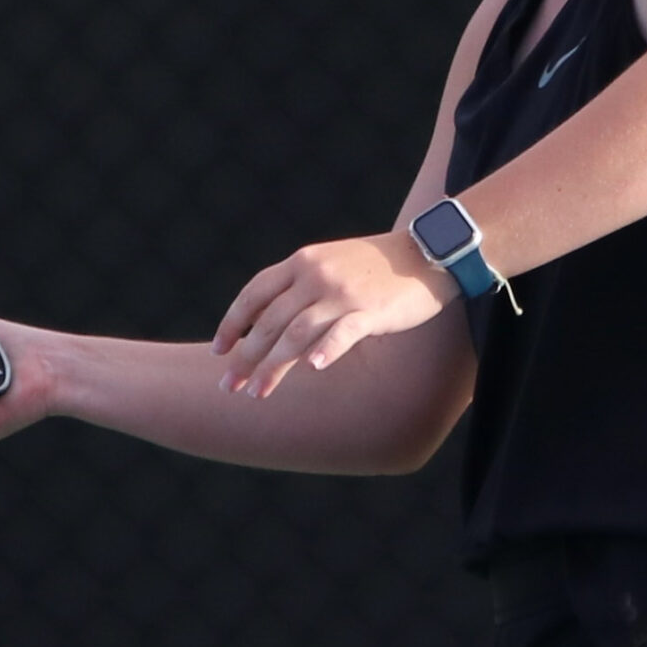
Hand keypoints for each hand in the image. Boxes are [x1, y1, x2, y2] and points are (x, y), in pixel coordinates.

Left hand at [212, 232, 453, 399]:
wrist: (427, 254)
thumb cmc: (374, 267)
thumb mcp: (328, 264)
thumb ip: (297, 287)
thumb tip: (265, 320)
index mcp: (302, 262)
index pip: (254, 293)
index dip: (232, 323)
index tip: (218, 350)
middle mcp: (315, 275)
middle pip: (270, 322)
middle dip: (245, 357)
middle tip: (229, 386)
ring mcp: (342, 293)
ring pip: (296, 334)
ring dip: (273, 367)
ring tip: (257, 393)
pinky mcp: (369, 310)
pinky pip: (342, 332)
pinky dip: (325, 350)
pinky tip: (312, 369)